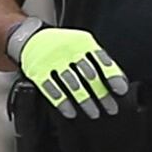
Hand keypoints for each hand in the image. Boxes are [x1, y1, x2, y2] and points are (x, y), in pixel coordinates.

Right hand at [13, 25, 131, 119]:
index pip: (101, 60)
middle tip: (111, 108)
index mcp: (83, 43)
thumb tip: (119, 81)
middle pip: (89, 76)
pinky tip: (71, 112)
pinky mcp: (38, 72)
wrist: (31, 38)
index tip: (120, 90)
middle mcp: (68, 51)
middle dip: (101, 94)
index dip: (112, 76)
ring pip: (72, 85)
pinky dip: (62, 102)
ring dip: (85, 101)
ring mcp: (52, 62)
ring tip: (94, 113)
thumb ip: (99, 59)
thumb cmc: (64, 45)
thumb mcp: (83, 44)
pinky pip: (52, 89)